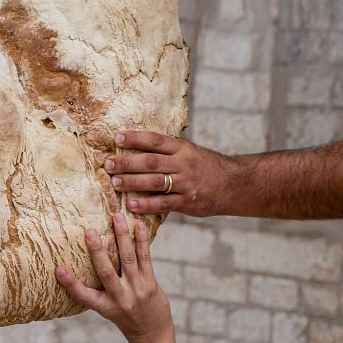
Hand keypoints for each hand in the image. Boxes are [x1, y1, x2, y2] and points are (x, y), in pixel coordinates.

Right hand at [56, 213, 172, 342]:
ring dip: (122, 236)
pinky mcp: (150, 284)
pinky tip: (139, 226)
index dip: (70, 283)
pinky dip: (141, 241)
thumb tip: (82, 263)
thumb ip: (98, 289)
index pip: (83, 295)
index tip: (58, 269)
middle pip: (106, 273)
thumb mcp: (108, 309)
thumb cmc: (125, 318)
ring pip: (128, 259)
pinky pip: (145, 259)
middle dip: (97, 251)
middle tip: (89, 231)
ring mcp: (136, 290)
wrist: (153, 334)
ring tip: (116, 217)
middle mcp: (120, 298)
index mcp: (104, 306)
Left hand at [104, 130, 234, 217]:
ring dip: (132, 182)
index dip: (135, 138)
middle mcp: (184, 164)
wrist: (235, 185)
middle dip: (127, 162)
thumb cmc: (205, 167)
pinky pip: (164, 204)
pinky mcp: (189, 202)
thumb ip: (168, 151)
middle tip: (108, 163)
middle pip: (151, 161)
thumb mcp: (190, 152)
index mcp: (183, 148)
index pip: (155, 140)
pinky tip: (131, 204)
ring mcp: (187, 183)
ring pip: (155, 182)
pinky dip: (147, 204)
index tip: (116, 138)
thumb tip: (135, 147)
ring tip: (114, 183)